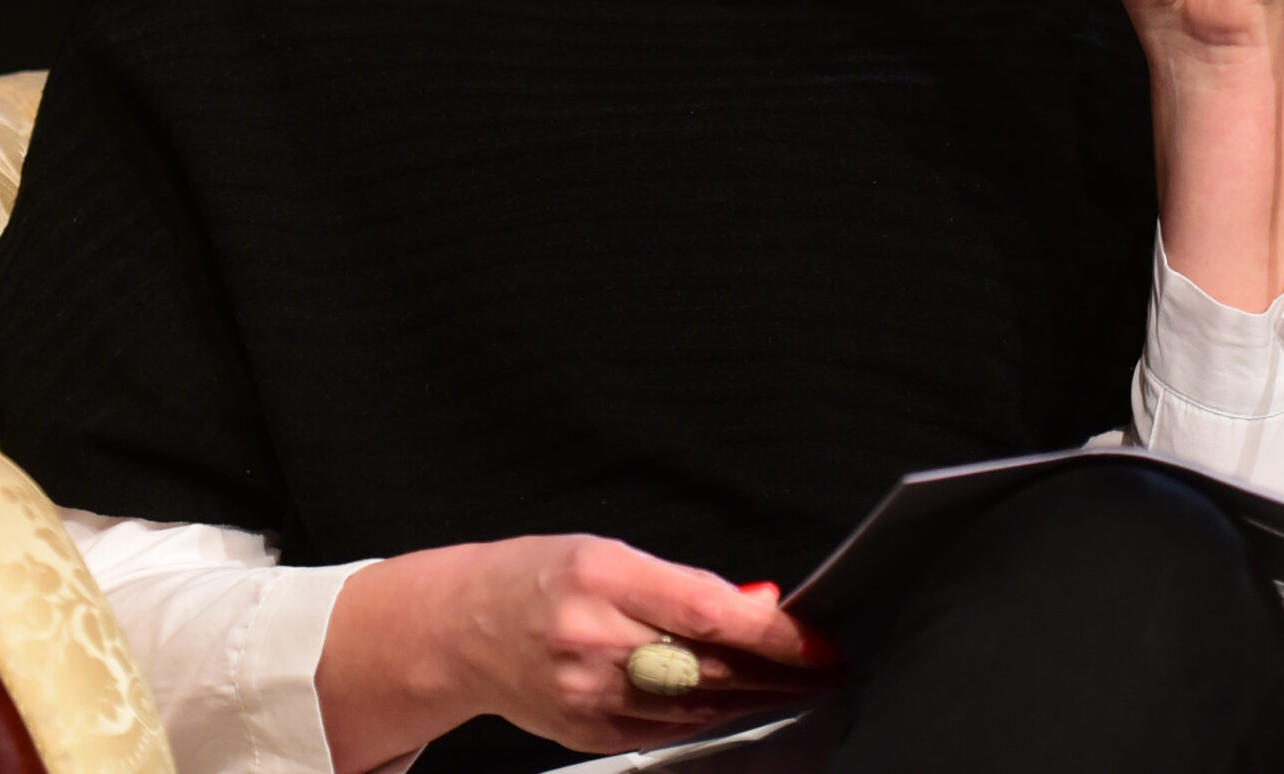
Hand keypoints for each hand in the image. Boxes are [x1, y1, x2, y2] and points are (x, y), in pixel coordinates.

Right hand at [317, 535, 834, 772]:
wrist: (460, 628)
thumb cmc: (536, 577)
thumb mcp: (609, 553)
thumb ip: (683, 583)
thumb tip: (756, 604)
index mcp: (602, 575)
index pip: (708, 612)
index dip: (772, 633)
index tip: (816, 641)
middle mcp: (593, 636)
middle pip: (709, 667)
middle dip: (777, 673)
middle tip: (824, 669)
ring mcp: (588, 692)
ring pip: (696, 706)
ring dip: (755, 700)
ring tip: (798, 689)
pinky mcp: (587, 730)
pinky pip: (667, 731)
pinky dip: (711, 720)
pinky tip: (741, 709)